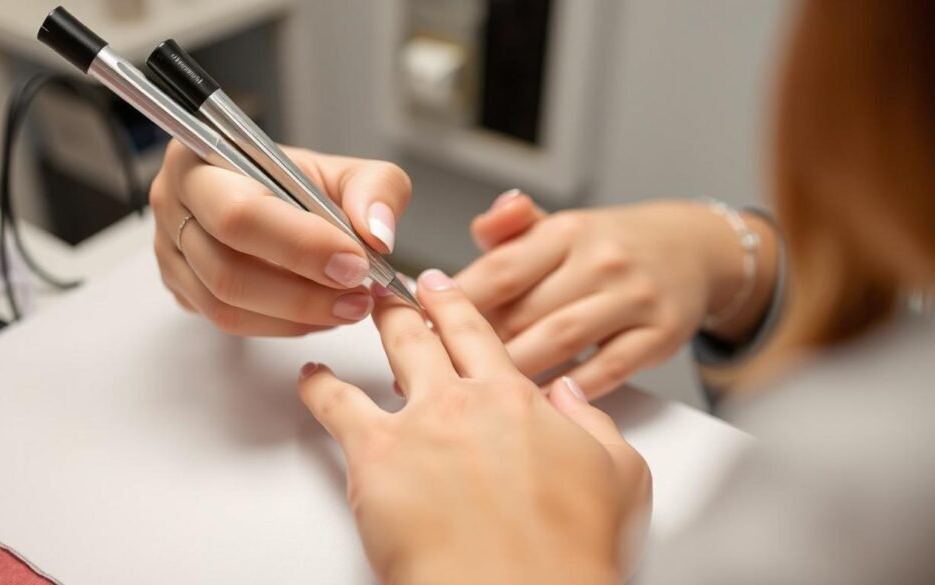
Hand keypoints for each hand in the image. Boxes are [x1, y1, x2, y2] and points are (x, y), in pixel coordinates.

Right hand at [149, 141, 410, 335]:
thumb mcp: (349, 172)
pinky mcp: (180, 288)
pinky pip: (228, 323)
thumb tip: (376, 234)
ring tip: (349, 307)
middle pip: (226, 268)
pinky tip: (320, 313)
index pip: (241, 213)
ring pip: (226, 305)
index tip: (356, 262)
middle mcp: (173, 202)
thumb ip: (376, 190)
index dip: (300, 245)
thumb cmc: (304, 183)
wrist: (278, 200)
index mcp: (203, 156)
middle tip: (358, 296)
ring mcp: (169, 250)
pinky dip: (283, 325)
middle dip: (302, 292)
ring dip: (297, 316)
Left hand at [297, 270, 650, 584]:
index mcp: (517, 400)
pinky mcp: (376, 457)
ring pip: (388, 353)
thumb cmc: (567, 554)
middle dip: (409, 305)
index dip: (456, 307)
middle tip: (397, 292)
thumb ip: (595, 424)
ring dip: (373, 327)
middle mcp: (465, 401)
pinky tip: (313, 381)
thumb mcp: (620, 477)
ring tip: (360, 316)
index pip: (479, 336)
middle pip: (428, 334)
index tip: (443, 289)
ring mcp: (420, 424)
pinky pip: (335, 405)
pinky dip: (318, 387)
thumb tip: (571, 395)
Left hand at [457, 195, 777, 398]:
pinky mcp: (658, 336)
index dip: (453, 303)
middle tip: (436, 373)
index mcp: (566, 232)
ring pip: (558, 343)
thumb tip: (481, 226)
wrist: (693, 250)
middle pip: (522, 312)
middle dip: (474, 346)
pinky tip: (537, 404)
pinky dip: (568, 390)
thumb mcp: (560, 226)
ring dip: (513, 371)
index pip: (499, 271)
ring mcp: (633, 299)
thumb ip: (512, 229)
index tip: (420, 328)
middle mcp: (600, 262)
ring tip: (475, 395)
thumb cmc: (608, 246)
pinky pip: (605, 371)